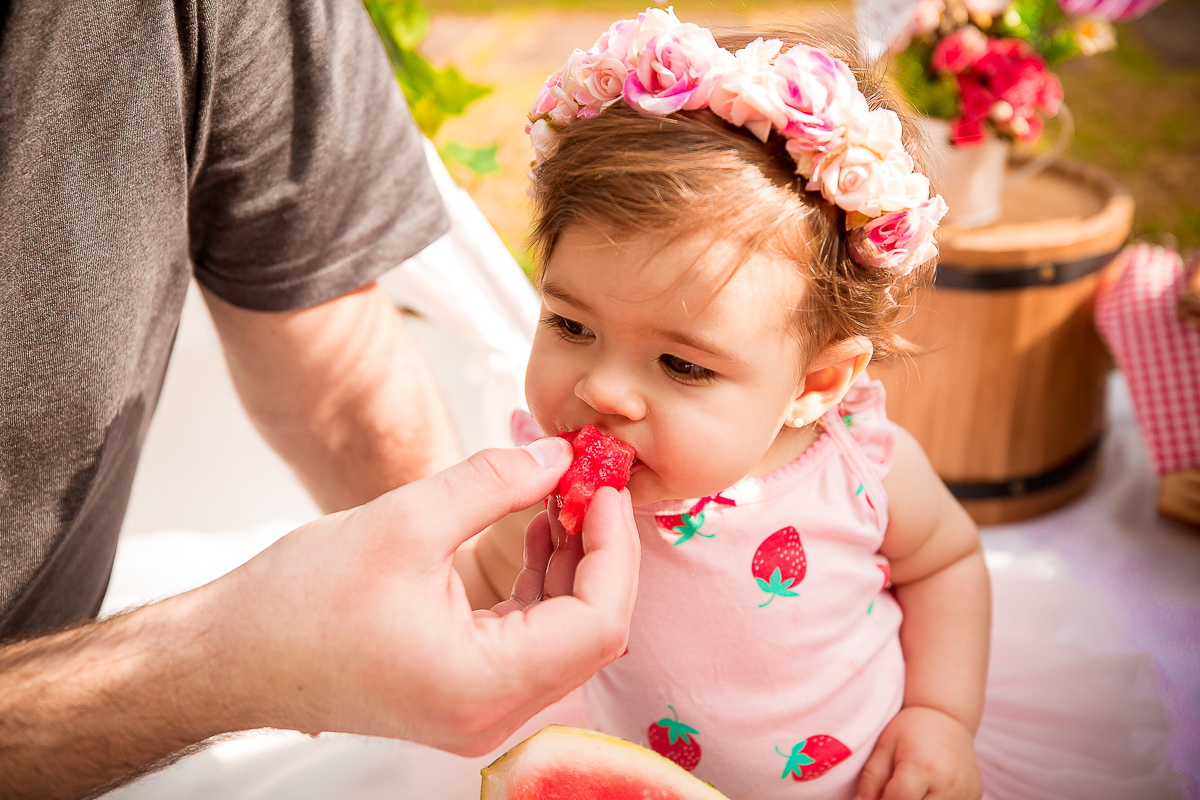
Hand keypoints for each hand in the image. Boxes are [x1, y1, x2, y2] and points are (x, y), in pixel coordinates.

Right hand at [209, 437, 638, 755]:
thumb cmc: (296, 604)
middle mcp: (491, 713)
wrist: (229, 657)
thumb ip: (495, 483)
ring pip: (567, 635)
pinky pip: (533, 640)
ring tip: (560, 496)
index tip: (604, 487)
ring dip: (573, 564)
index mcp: (482, 685)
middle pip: (591, 632)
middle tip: (588, 483)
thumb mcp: (405, 522)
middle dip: (599, 551)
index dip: (614, 548)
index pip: (598, 621)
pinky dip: (542, 584)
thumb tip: (559, 455)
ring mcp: (479, 709)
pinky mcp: (465, 692)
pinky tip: (535, 532)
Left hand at [855, 706, 982, 799]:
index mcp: (922, 769)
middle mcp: (948, 786)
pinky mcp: (974, 798)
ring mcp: (965, 795)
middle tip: (893, 789)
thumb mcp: (885, 746)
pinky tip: (926, 792)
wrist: (949, 717)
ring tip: (910, 789)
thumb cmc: (911, 729)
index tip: (876, 795)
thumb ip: (870, 779)